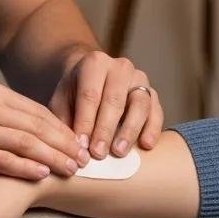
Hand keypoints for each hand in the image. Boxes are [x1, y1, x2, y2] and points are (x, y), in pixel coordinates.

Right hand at [0, 82, 87, 180]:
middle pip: (37, 124)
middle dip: (65, 142)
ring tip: (72, 168)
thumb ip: (0, 114)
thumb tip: (34, 127)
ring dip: (54, 156)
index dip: (62, 127)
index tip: (80, 141)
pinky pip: (3, 159)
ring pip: (26, 141)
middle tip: (85, 158)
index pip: (37, 110)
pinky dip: (26, 166)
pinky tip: (43, 174)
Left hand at [49, 50, 163, 157]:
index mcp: (94, 63)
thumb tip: (74, 148)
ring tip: (119, 152)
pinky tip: (146, 145)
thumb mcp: (62, 101)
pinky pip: (157, 111)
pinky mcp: (152, 93)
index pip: (90, 94)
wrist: (92, 80)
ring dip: (130, 130)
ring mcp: (139, 78)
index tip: (82, 146)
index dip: (86, 121)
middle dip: (105, 129)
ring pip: (140, 103)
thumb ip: (65, 121)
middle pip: (114, 99)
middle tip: (98, 154)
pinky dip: (153, 128)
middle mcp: (120, 67)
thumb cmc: (74, 94)